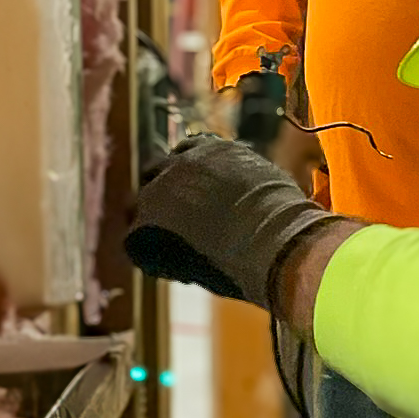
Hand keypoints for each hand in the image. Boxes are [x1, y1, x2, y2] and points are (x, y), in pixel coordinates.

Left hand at [125, 134, 344, 308]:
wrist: (273, 237)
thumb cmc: (283, 217)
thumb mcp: (267, 183)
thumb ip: (244, 183)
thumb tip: (247, 198)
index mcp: (210, 149)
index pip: (184, 157)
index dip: (185, 182)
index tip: (192, 201)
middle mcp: (179, 161)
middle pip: (154, 175)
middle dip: (163, 198)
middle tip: (177, 227)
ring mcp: (158, 190)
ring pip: (139, 207)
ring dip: (152, 225)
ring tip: (176, 251)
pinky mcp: (146, 223)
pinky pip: (135, 242)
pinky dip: (150, 257)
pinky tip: (176, 269)